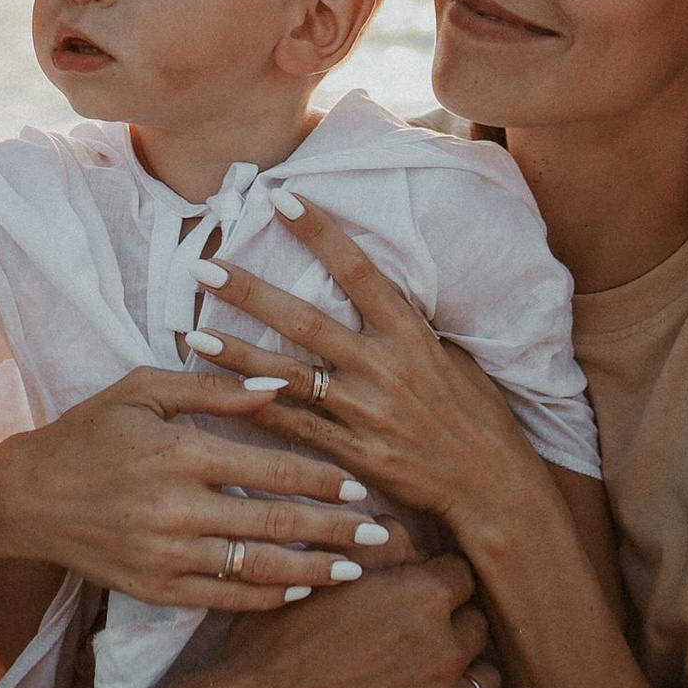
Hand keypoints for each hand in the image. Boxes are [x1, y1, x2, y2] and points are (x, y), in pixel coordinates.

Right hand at [0, 364, 401, 618]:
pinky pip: (225, 599)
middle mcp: (175, 509)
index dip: (323, 477)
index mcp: (178, 453)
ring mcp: (166, 556)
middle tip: (386, 533)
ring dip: (314, 571)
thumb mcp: (141, 390)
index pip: (270, 468)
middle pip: (276, 523)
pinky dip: (268, 598)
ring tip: (359, 570)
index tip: (363, 483)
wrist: (26, 499)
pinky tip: (302, 591)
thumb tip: (279, 384)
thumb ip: (212, 387)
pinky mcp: (156, 588)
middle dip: (337, 530)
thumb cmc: (89, 432)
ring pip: (258, 569)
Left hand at [189, 194, 545, 544]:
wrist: (494, 488)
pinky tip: (220, 399)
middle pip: (306, 322)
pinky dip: (259, 414)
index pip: (358, 271)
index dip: (320, 232)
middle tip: (204, 266)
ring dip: (238, 355)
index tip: (281, 199)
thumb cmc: (479, 418)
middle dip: (251, 293)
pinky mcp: (355, 456)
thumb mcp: (453, 358)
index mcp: (410, 335)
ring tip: (193, 334)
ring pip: (289, 376)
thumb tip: (378, 296)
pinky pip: (297, 431)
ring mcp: (366, 413)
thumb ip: (409, 330)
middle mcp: (384, 368)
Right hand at [211, 552, 500, 687]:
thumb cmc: (273, 650)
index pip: (460, 576)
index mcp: (420, 597)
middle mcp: (445, 649)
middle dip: (452, 626)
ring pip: (487, 680)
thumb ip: (368, 548)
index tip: (416, 594)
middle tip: (416, 637)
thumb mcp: (313, 580)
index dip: (435, 582)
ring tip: (430, 678)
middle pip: (476, 625)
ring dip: (465, 675)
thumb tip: (398, 528)